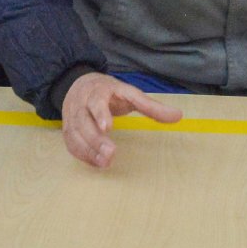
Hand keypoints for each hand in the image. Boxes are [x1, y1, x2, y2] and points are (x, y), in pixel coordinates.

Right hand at [60, 73, 182, 167]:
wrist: (78, 84)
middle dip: (96, 139)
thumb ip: (151, 106)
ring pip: (75, 134)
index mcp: (98, 91)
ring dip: (89, 150)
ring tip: (105, 163)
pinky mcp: (67, 129)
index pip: (97, 101)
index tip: (107, 127)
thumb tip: (178, 116)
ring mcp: (72, 116)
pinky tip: (97, 163)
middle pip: (84, 121)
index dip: (101, 113)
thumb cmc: (109, 92)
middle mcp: (81, 103)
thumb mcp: (130, 93)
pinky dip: (82, 155)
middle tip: (111, 154)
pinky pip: (71, 144)